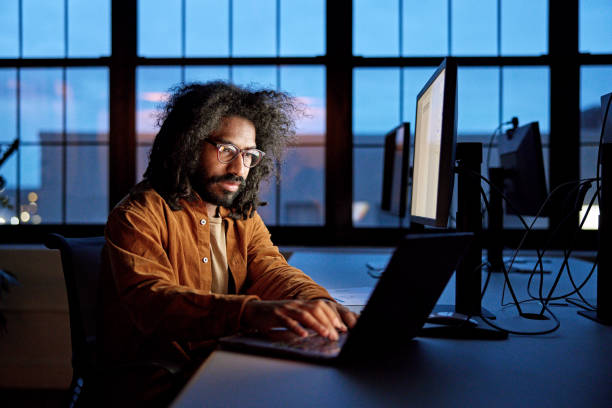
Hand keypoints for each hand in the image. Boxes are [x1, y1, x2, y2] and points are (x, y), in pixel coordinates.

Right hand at [240, 299, 356, 340]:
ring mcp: (286, 309)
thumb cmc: (274, 316)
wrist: (253, 311)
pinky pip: (288, 321)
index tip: (341, 327)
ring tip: (325, 334)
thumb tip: (321, 330)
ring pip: (305, 315)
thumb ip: (304, 321)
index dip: (332, 316)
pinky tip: (303, 335)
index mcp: (301, 304)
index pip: (321, 306)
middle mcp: (295, 304)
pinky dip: (296, 328)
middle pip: (316, 310)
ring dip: (317, 325)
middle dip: (328, 322)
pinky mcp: (275, 315)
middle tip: (335, 335)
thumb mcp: (291, 316)